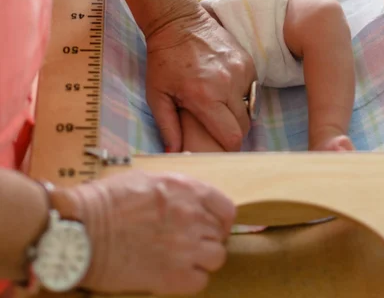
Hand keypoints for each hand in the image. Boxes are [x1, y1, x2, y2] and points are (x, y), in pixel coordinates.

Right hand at [55, 170, 234, 294]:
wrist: (83, 229)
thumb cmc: (105, 201)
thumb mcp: (145, 179)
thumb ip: (173, 189)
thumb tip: (185, 197)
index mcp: (186, 189)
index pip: (225, 207)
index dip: (220, 218)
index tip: (212, 224)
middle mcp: (192, 216)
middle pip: (219, 233)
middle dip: (206, 237)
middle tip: (187, 241)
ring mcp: (186, 247)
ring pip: (216, 257)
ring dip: (202, 258)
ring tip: (180, 258)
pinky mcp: (174, 276)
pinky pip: (200, 280)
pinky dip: (190, 278)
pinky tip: (171, 272)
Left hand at [146, 9, 255, 151]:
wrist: (176, 22)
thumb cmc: (163, 60)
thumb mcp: (157, 96)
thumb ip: (167, 128)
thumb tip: (173, 154)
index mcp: (205, 97)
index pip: (231, 136)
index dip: (227, 147)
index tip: (218, 146)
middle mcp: (228, 84)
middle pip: (244, 125)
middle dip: (233, 131)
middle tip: (217, 127)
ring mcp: (241, 70)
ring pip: (250, 106)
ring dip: (237, 111)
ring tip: (220, 105)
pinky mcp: (247, 60)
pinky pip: (251, 87)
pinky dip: (241, 93)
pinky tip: (224, 87)